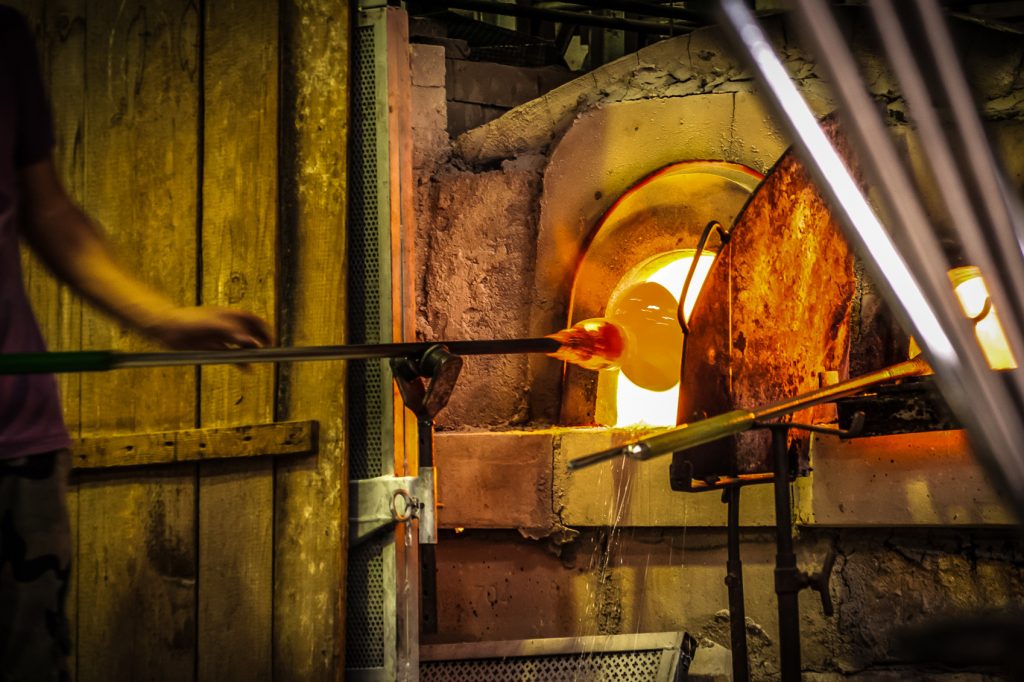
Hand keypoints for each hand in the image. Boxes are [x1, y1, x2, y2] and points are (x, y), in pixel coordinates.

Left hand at [143, 306, 272, 350]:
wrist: (166, 328)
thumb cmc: (188, 322)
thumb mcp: (213, 326)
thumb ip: (233, 333)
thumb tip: (252, 342)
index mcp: (228, 315)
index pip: (251, 320)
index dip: (263, 328)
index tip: (271, 339)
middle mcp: (226, 325)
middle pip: (249, 332)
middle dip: (261, 340)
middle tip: (269, 350)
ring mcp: (219, 337)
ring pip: (240, 344)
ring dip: (251, 351)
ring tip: (259, 360)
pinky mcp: (211, 348)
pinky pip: (230, 355)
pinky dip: (239, 362)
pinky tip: (247, 369)